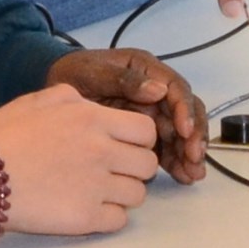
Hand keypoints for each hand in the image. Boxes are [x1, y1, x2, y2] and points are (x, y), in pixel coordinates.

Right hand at [0, 87, 157, 236]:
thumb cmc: (1, 137)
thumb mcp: (35, 100)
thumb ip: (70, 97)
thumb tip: (89, 104)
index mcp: (92, 119)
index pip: (145, 130)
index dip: (137, 140)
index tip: (120, 147)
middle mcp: (102, 151)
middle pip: (148, 164)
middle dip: (133, 168)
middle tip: (110, 172)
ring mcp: (97, 186)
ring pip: (138, 194)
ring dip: (121, 194)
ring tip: (95, 193)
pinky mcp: (87, 217)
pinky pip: (120, 220)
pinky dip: (108, 217)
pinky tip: (86, 210)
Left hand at [44, 48, 206, 183]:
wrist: (54, 89)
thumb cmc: (75, 74)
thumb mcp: (94, 73)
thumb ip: (124, 81)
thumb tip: (159, 90)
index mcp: (147, 70)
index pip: (176, 89)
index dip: (184, 110)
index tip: (184, 131)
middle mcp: (156, 91)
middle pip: (184, 113)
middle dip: (192, 136)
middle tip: (194, 159)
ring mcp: (152, 112)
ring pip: (179, 133)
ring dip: (188, 153)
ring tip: (192, 175)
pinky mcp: (144, 133)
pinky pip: (165, 147)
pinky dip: (175, 161)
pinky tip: (182, 177)